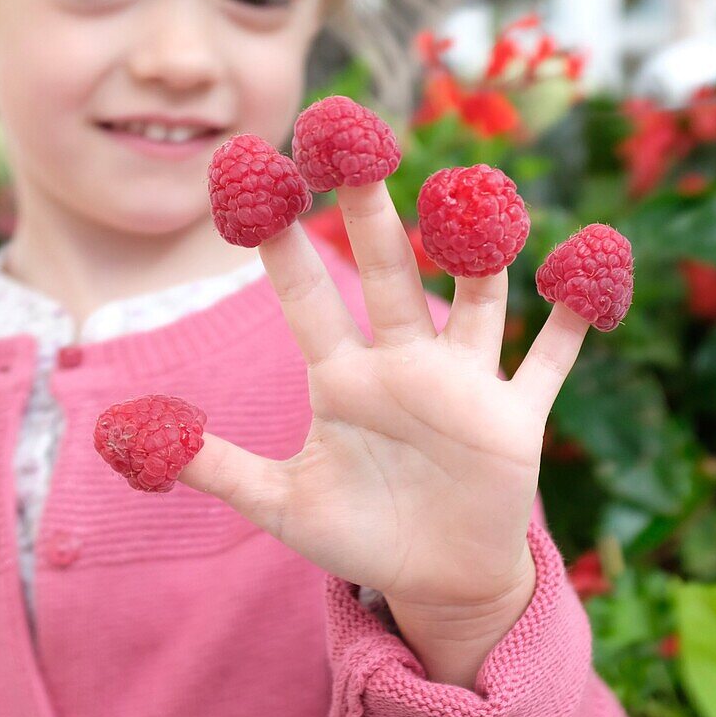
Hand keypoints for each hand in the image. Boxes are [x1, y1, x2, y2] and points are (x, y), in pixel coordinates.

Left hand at [176, 180, 589, 624]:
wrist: (437, 578)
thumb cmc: (358, 534)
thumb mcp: (280, 503)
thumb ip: (215, 467)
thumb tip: (126, 435)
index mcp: (341, 379)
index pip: (305, 295)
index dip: (279, 239)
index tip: (252, 176)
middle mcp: (403, 363)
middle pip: (387, 271)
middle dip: (369, 209)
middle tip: (349, 138)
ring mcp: (463, 383)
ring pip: (473, 297)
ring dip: (475, 249)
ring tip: (472, 189)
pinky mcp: (516, 416)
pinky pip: (550, 358)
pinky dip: (571, 319)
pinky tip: (589, 265)